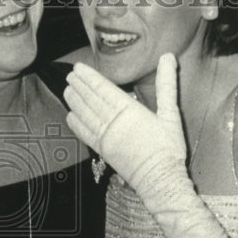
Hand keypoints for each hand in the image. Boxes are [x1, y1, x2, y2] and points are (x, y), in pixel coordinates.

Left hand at [64, 54, 189, 205]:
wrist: (160, 180)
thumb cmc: (169, 148)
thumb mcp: (171, 113)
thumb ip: (167, 84)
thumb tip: (168, 56)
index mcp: (130, 111)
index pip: (104, 89)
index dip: (89, 78)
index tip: (79, 68)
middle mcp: (114, 123)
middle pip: (91, 100)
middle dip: (79, 86)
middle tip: (69, 75)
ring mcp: (106, 138)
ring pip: (85, 115)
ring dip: (74, 101)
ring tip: (67, 89)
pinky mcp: (103, 151)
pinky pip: (85, 134)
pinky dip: (76, 124)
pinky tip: (69, 115)